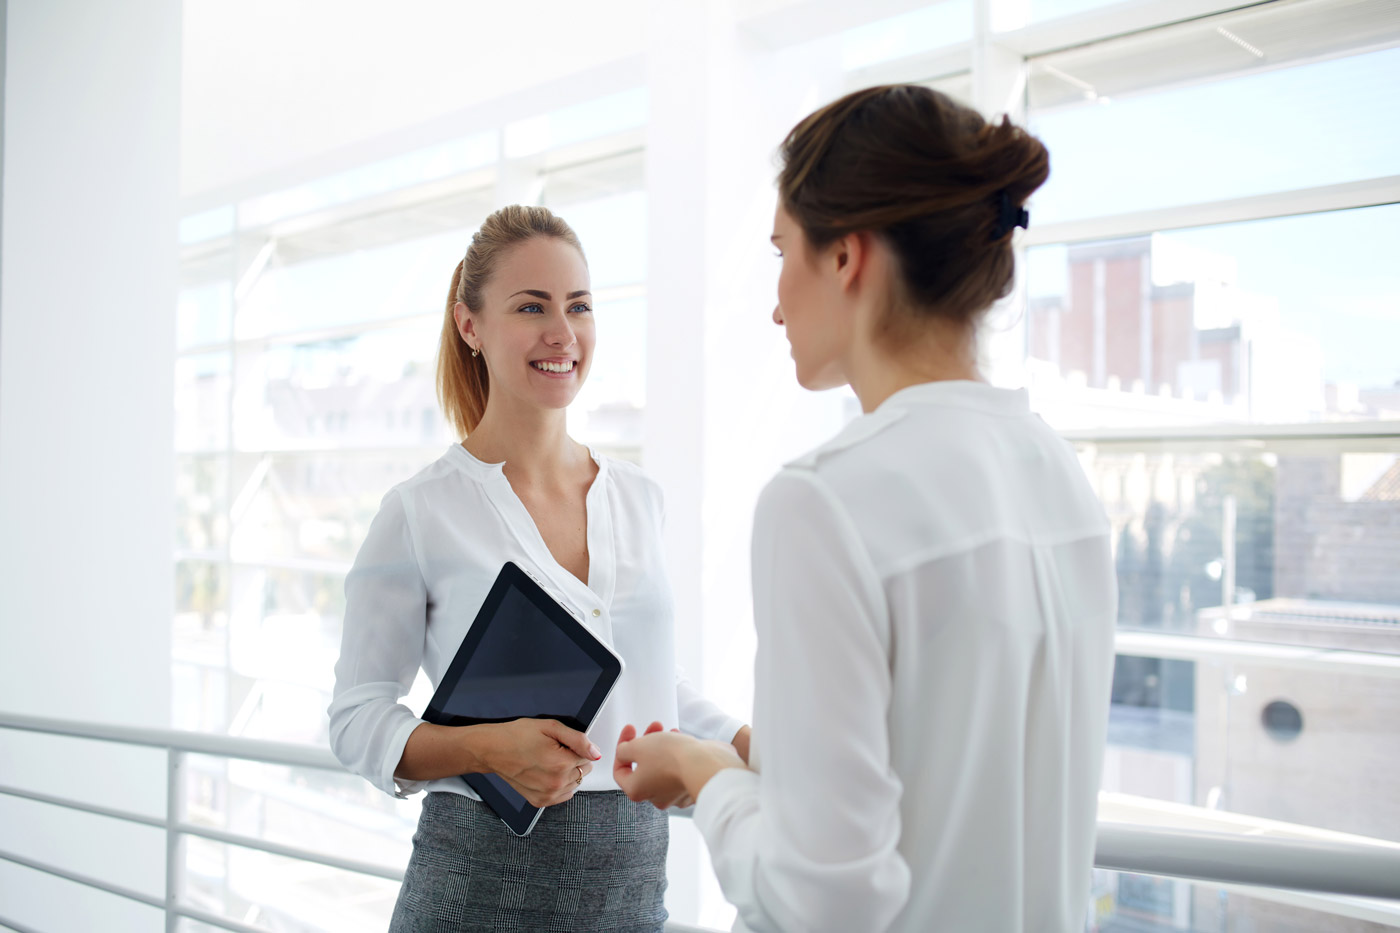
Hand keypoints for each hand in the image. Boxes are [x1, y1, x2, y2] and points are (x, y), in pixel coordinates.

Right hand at [478, 718, 600, 808]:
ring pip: (575, 783)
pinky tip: (546, 773)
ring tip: (547, 761)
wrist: (493, 750)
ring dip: (567, 773)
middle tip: (553, 750)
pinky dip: (559, 784)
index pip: (589, 757)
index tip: (561, 744)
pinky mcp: (540, 802)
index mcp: (561, 763)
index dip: (576, 747)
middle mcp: (555, 783)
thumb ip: (578, 739)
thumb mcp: (551, 727)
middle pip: (583, 770)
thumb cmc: (517, 736)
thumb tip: (596, 752)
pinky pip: (564, 794)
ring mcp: (548, 795)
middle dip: (574, 759)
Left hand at [614, 722, 745, 809]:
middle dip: (645, 742)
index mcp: (636, 790)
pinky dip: (677, 754)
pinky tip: (681, 741)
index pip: (620, 770)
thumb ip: (624, 749)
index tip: (630, 731)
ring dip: (662, 746)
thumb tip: (624, 751)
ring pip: (661, 766)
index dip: (621, 747)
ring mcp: (674, 793)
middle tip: (652, 726)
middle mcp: (654, 796)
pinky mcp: (690, 786)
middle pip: (642, 766)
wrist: (706, 764)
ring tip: (668, 732)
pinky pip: (678, 769)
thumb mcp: (637, 746)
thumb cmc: (672, 759)